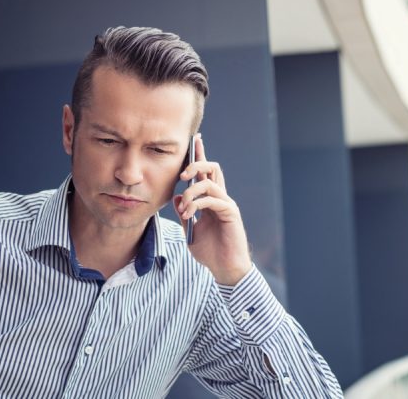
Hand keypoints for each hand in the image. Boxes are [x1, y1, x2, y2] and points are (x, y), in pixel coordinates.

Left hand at [173, 134, 251, 285]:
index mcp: (210, 200)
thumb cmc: (210, 252)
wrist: (225, 269)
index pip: (205, 172)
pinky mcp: (230, 212)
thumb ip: (184, 212)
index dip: (199, 155)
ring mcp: (226, 203)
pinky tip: (189, 215)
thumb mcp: (190, 230)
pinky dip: (197, 204)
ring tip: (185, 208)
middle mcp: (220, 197)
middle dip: (195, 163)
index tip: (194, 139)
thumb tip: (177, 197)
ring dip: (192, 191)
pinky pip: (212, 198)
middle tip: (182, 174)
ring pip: (209, 181)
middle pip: (211, 167)